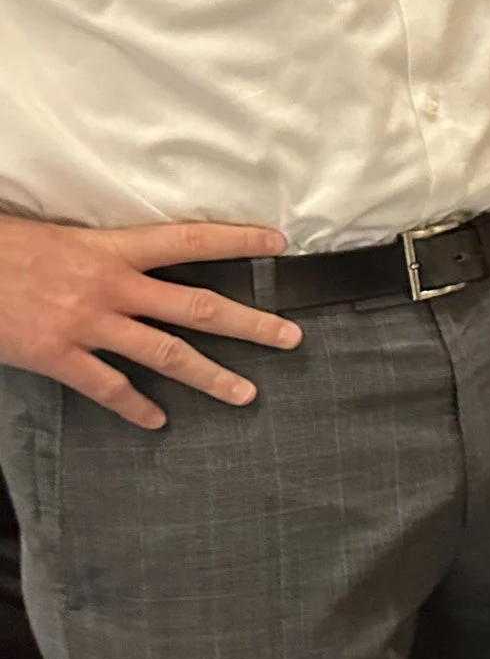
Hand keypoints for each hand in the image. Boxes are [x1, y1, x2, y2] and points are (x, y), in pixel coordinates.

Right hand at [0, 215, 301, 428]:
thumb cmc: (2, 248)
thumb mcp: (57, 237)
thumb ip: (100, 254)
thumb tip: (134, 265)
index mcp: (109, 247)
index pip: (189, 239)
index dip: (237, 240)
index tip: (278, 242)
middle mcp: (108, 285)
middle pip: (197, 306)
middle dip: (250, 324)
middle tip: (291, 338)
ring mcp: (85, 323)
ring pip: (165, 354)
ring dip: (210, 376)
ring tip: (246, 393)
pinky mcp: (56, 355)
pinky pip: (107, 387)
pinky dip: (134, 406)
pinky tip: (157, 422)